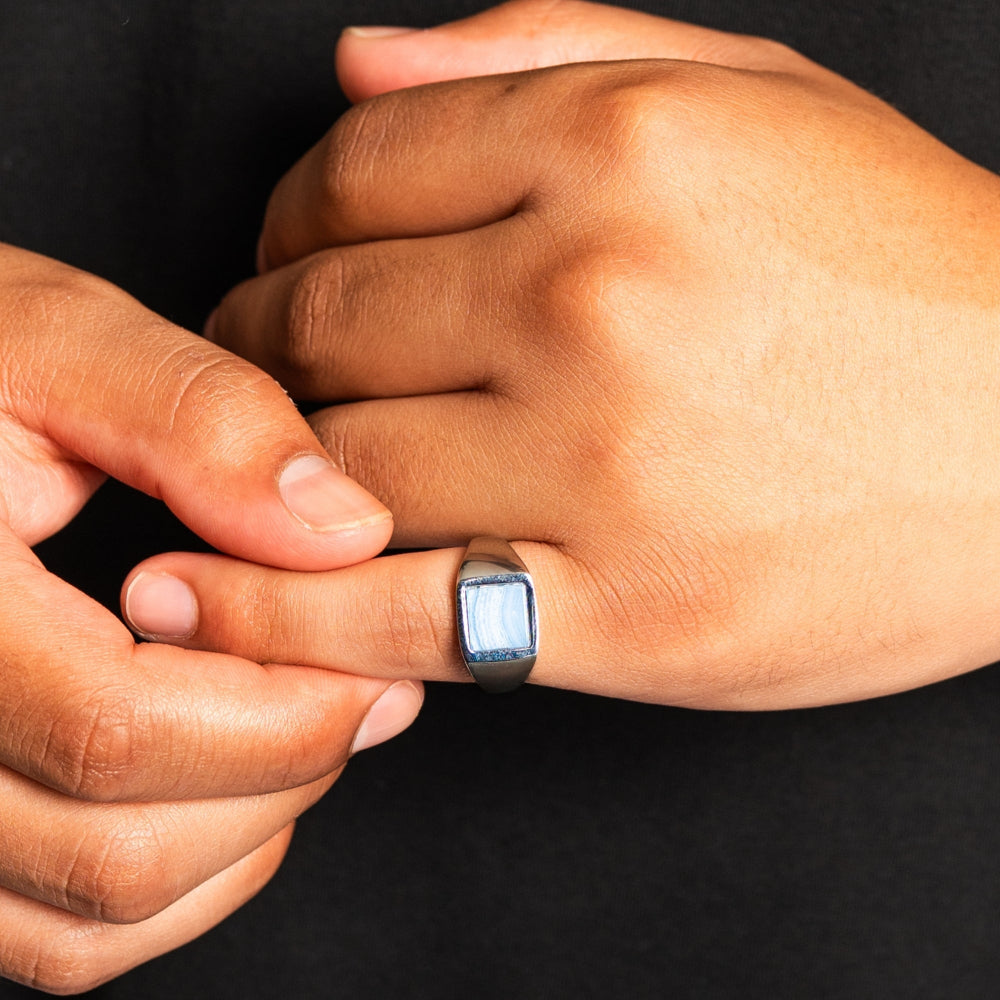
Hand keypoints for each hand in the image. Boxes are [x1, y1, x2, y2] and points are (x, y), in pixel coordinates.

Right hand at [0, 243, 421, 992]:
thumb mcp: (55, 343)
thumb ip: (202, 423)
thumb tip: (343, 530)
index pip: (119, 730)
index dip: (284, 716)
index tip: (374, 669)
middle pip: (119, 849)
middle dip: (282, 775)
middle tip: (361, 691)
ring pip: (93, 921)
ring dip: (238, 838)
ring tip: (301, 727)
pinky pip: (55, 938)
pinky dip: (171, 885)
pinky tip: (225, 785)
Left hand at [133, 1, 999, 709]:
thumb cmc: (903, 269)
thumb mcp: (750, 95)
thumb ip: (541, 49)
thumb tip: (354, 60)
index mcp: (619, 150)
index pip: (349, 172)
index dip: (285, 221)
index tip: (287, 261)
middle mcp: (596, 298)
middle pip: (317, 321)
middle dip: (261, 342)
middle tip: (271, 365)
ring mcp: (603, 467)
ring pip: (334, 467)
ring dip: (271, 471)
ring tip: (272, 474)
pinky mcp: (622, 615)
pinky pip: (396, 615)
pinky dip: (281, 617)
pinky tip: (210, 604)